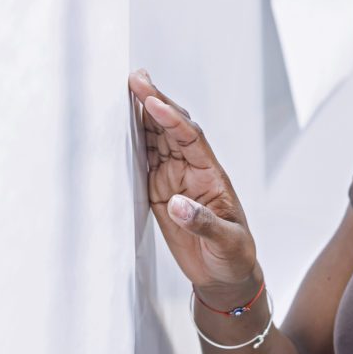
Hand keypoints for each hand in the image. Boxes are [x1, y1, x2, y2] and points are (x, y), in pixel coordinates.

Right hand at [128, 68, 258, 293]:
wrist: (223, 275)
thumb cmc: (234, 256)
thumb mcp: (227, 242)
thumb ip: (204, 223)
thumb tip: (178, 204)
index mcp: (212, 174)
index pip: (190, 138)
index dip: (171, 118)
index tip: (152, 101)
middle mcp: (192, 170)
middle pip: (171, 128)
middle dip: (154, 102)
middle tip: (135, 78)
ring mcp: (174, 178)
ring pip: (156, 138)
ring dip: (141, 116)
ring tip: (123, 91)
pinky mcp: (159, 191)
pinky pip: (144, 160)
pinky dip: (131, 142)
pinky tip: (119, 127)